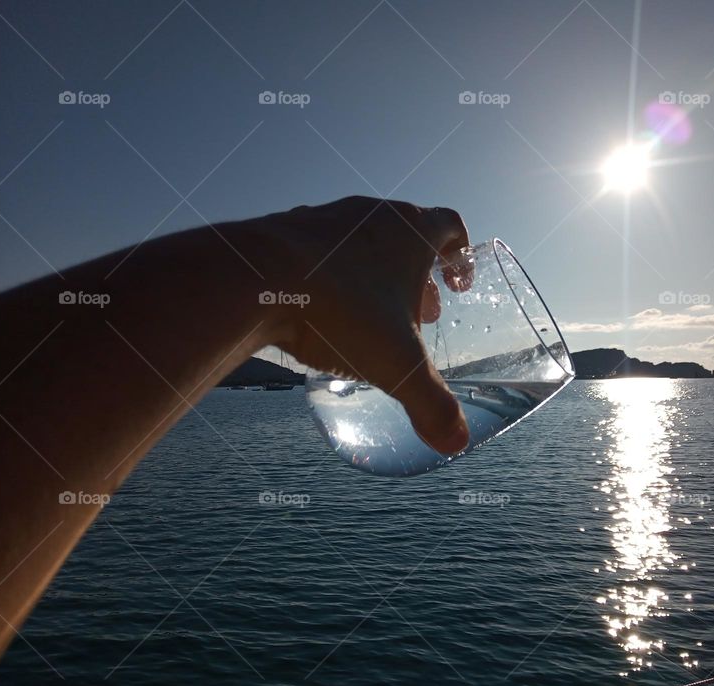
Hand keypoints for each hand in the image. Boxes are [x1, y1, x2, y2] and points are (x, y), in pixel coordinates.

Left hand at [255, 196, 473, 454]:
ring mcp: (326, 219)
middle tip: (419, 314)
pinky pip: (318, 251)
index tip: (457, 282)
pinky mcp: (285, 230)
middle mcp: (371, 215)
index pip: (450, 226)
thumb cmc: (338, 309)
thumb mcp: (395, 365)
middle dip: (417, 277)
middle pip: (405, 237)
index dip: (460, 254)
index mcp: (410, 232)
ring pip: (361, 241)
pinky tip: (320, 311)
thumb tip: (456, 442)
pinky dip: (329, 276)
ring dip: (373, 274)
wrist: (253, 277)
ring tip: (370, 315)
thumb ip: (431, 404)